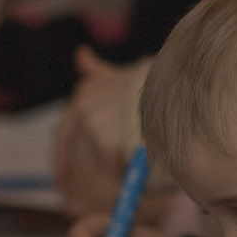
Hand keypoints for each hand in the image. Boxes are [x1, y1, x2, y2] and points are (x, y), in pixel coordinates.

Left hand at [50, 49, 148, 215]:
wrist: (177, 85)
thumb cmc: (152, 81)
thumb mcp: (122, 74)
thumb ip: (99, 71)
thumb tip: (80, 53)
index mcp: (84, 92)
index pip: (62, 134)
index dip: (61, 159)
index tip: (59, 183)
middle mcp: (83, 104)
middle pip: (88, 150)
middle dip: (103, 162)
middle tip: (113, 177)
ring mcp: (93, 121)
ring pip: (104, 159)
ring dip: (121, 163)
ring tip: (145, 151)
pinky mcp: (106, 138)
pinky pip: (114, 166)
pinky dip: (128, 169)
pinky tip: (145, 157)